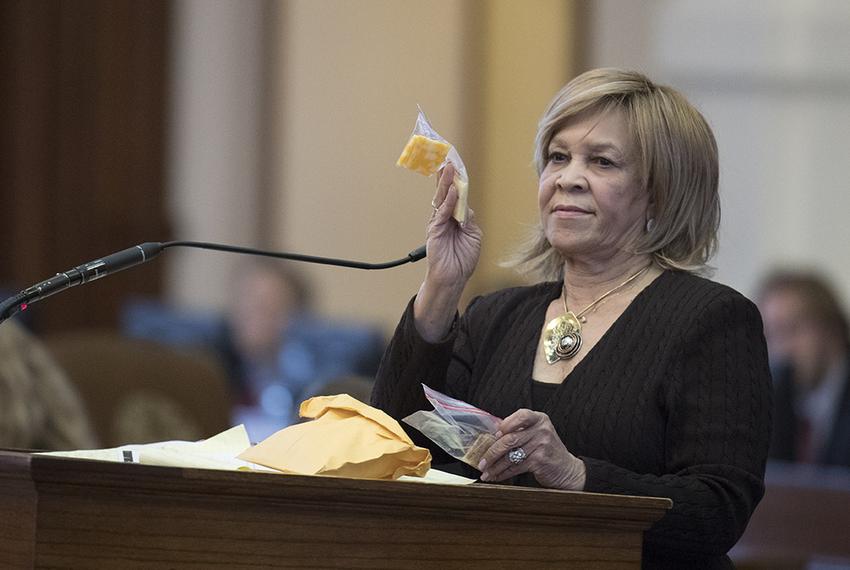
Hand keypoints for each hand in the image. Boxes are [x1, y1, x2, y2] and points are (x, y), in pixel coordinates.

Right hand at [424, 163, 481, 287]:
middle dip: (448, 175)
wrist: (453, 278)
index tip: (458, 164)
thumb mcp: (473, 235)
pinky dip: (447, 201)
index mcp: (456, 217)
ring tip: (448, 168)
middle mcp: (446, 217)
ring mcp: (439, 222)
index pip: (457, 194)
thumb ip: (469, 219)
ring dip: (446, 183)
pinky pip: (442, 212)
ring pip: (442, 198)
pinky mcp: (434, 229)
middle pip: (447, 192)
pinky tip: (451, 191)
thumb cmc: (463, 259)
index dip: (458, 180)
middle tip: (449, 159)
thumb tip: (465, 205)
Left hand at [477, 409, 585, 489]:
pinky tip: (496, 476)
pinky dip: (503, 473)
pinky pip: (516, 467)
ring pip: (511, 455)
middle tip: (482, 461)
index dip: (505, 424)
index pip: (521, 415)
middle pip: (510, 438)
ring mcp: (542, 445)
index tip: (493, 434)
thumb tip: (491, 435)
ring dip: (495, 466)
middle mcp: (541, 430)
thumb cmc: (547, 450)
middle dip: (492, 452)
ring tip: (486, 472)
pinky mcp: (540, 460)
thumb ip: (519, 431)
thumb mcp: (537, 434)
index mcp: (539, 419)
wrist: (567, 469)